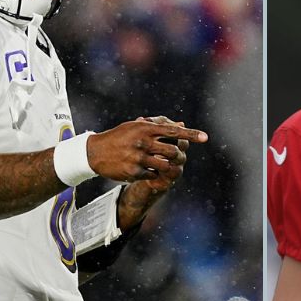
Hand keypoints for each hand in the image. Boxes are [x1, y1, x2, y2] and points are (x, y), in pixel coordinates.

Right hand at [86, 117, 207, 182]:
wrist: (95, 152)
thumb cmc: (120, 137)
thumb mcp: (136, 127)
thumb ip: (159, 127)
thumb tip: (182, 125)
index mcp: (145, 128)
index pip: (173, 131)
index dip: (191, 135)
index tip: (205, 137)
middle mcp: (143, 142)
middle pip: (172, 151)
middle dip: (177, 155)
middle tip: (176, 156)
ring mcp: (138, 158)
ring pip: (165, 165)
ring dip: (167, 167)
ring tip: (162, 164)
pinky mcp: (133, 172)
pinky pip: (153, 175)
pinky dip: (153, 174)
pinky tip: (146, 170)